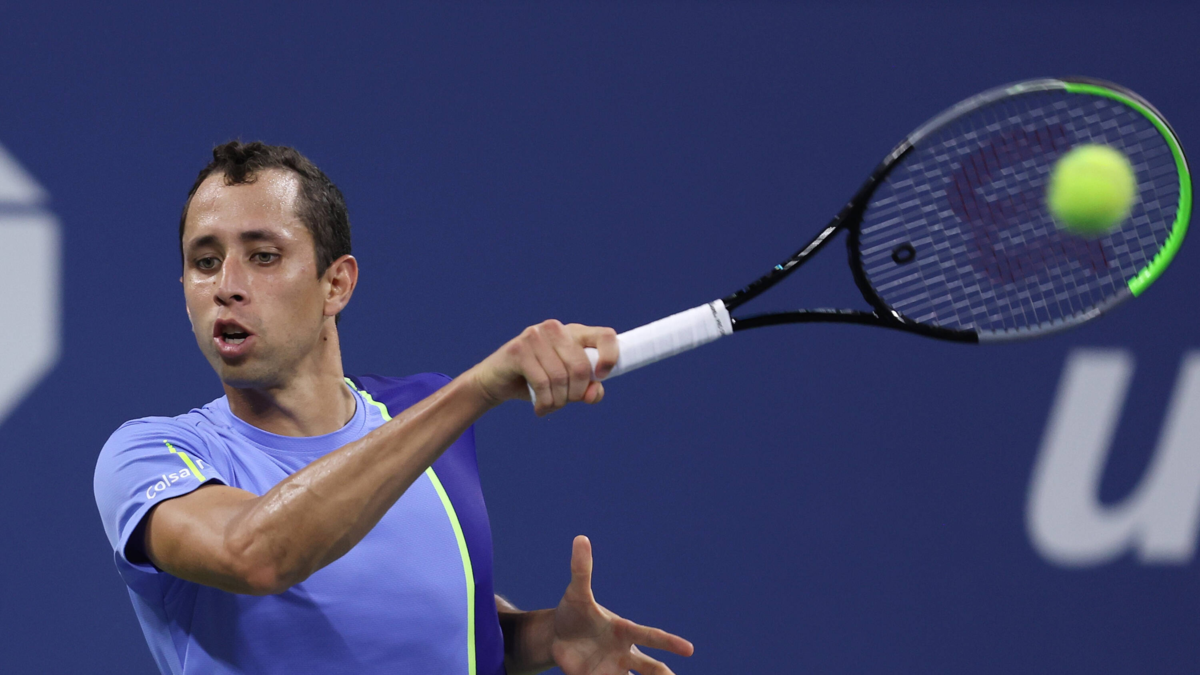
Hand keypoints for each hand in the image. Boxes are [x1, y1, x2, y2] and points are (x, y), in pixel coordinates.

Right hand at [469, 320, 618, 415]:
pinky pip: (542, 383)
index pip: (605, 336)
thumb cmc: (536, 382)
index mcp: (574, 332)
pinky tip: (540, 408)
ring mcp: (535, 336)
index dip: (610, 357)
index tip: (602, 376)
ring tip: (549, 405)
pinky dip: (545, 403)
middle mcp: (555, 329)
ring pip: (561, 378)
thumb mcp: (567, 387)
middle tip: (565, 402)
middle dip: (576, 394)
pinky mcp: (518, 349)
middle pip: (581, 367)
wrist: (495, 382)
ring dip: (558, 401)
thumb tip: (593, 393)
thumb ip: (588, 389)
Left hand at [551, 536, 693, 674]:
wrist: (557, 636)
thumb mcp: (576, 592)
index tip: (688, 649)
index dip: (669, 642)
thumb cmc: (574, 612)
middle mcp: (624, 653)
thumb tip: (580, 538)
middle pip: (650, 668)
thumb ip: (581, 569)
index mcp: (624, 631)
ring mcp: (613, 670)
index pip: (650, 636)